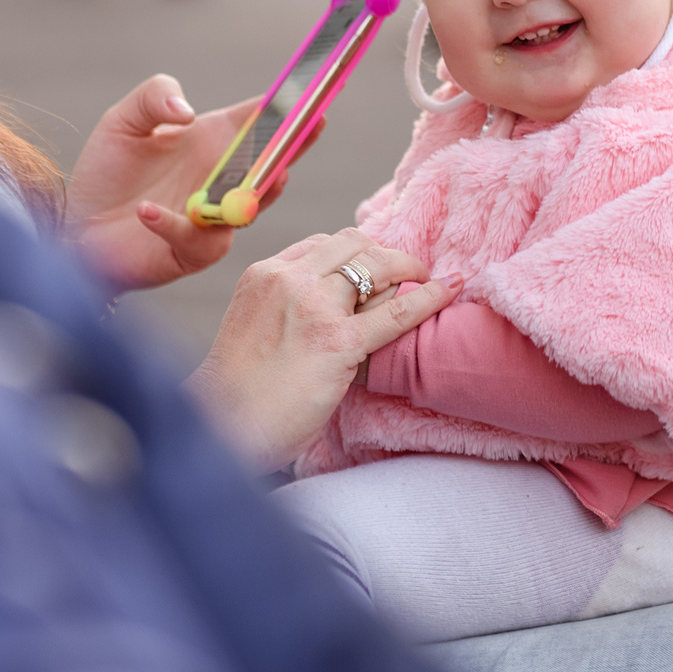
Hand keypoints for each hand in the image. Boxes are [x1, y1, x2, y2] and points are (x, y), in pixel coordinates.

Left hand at [64, 75, 314, 289]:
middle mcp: (222, 179)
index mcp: (214, 141)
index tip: (312, 91)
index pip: (260, 120)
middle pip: (272, 162)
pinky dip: (173, 224)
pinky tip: (147, 211)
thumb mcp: (124, 120)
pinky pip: (195, 238)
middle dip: (296, 145)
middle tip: (314, 126)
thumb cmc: (107, 171)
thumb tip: (188, 112)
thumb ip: (155, 96)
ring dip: (259, 191)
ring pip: (250, 206)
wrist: (78, 224)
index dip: (288, 106)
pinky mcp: (192, 251)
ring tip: (267, 174)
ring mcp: (214, 217)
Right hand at [185, 230, 459, 470]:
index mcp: (264, 274)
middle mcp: (288, 280)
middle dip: (385, 254)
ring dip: (407, 268)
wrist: (223, 426)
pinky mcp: (338, 342)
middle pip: (353, 245)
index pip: (322, 245)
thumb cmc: (237, 392)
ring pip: (376, 266)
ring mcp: (314, 308)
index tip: (374, 268)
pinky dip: (428, 297)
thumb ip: (285, 307)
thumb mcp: (253, 327)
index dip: (355, 254)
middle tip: (408, 271)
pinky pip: (397, 311)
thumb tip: (333, 305)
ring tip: (426, 278)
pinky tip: (448, 289)